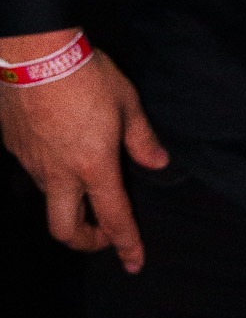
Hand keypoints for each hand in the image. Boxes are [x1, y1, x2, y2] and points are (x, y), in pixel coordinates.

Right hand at [0, 37, 168, 272]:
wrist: (36, 55)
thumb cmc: (88, 76)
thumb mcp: (127, 103)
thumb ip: (142, 139)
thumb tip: (158, 163)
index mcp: (94, 166)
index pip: (114, 216)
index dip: (126, 243)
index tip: (135, 263)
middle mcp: (59, 174)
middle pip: (65, 229)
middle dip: (85, 241)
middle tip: (103, 233)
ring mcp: (32, 163)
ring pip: (48, 199)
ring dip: (69, 201)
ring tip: (85, 180)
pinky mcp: (14, 148)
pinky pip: (34, 170)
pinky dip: (50, 171)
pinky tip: (59, 147)